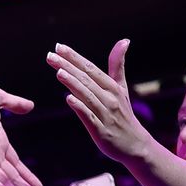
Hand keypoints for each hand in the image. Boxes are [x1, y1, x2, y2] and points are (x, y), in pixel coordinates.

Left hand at [50, 41, 154, 164]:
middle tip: (50, 55)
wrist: (135, 145)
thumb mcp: (121, 88)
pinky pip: (90, 117)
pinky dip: (80, 107)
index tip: (59, 47)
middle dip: (68, 66)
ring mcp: (106, 115)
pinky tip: (68, 99)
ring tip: (59, 72)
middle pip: (86, 80)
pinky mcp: (102, 131)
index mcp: (112, 87)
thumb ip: (117, 65)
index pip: (90, 69)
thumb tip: (124, 40)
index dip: (75, 57)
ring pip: (87, 96)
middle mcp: (110, 98)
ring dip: (73, 83)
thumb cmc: (124, 113)